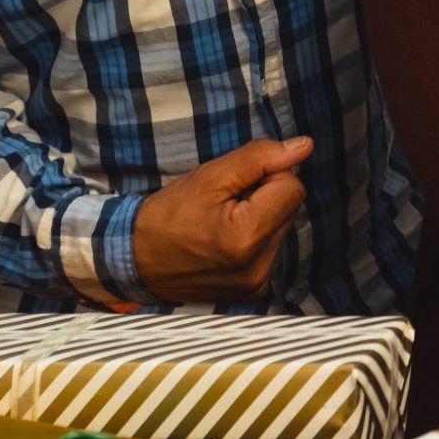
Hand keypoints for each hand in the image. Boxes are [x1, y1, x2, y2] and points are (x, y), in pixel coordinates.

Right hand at [131, 137, 310, 303]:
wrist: (134, 260)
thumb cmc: (166, 217)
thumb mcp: (208, 177)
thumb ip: (259, 158)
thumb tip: (304, 147)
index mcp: (246, 238)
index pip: (291, 187)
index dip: (266, 175)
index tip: (235, 184)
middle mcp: (257, 267)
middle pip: (289, 208)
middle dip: (263, 196)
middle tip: (224, 203)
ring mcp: (256, 283)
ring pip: (281, 227)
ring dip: (259, 216)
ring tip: (220, 222)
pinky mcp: (253, 291)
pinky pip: (271, 249)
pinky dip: (254, 238)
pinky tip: (224, 240)